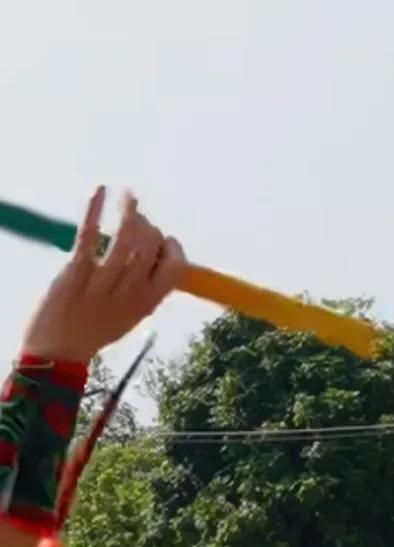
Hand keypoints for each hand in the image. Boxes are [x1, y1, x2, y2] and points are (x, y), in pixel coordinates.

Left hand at [22, 189, 185, 363]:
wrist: (59, 349)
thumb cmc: (96, 327)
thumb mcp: (131, 313)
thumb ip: (145, 287)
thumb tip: (155, 250)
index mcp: (147, 303)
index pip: (174, 269)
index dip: (173, 248)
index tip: (164, 240)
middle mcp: (128, 294)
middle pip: (148, 249)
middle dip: (148, 227)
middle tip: (136, 220)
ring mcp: (101, 283)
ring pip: (125, 240)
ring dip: (129, 212)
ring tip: (127, 196)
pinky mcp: (75, 272)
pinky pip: (89, 235)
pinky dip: (95, 209)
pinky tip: (100, 191)